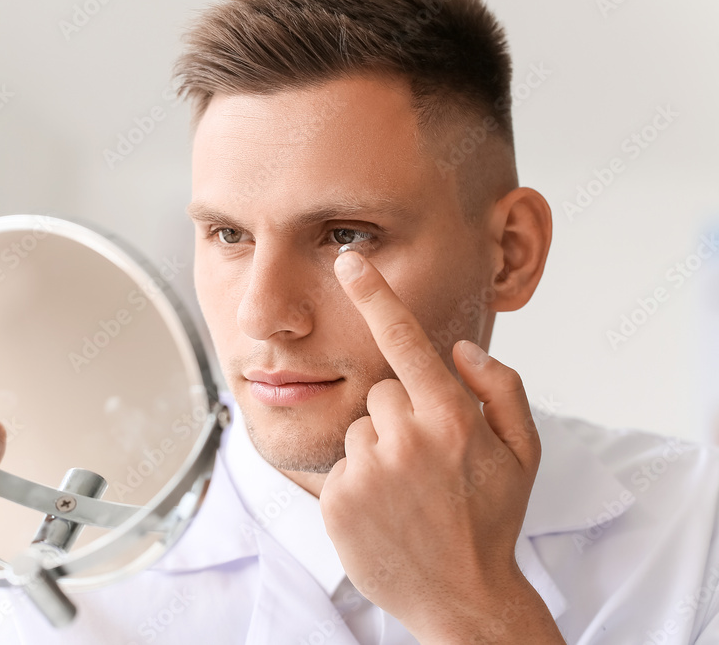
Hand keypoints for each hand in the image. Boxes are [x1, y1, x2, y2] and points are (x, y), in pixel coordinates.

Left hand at [319, 250, 563, 642]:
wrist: (462, 598)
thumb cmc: (492, 518)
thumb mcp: (523, 453)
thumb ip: (501, 389)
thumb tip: (461, 350)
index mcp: (451, 419)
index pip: (405, 342)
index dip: (377, 296)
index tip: (350, 262)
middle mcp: (405, 439)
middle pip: (381, 393)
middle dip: (401, 417)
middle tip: (427, 463)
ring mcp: (367, 471)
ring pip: (358, 429)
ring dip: (378, 451)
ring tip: (407, 493)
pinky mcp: (336, 500)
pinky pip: (340, 466)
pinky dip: (358, 483)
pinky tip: (385, 511)